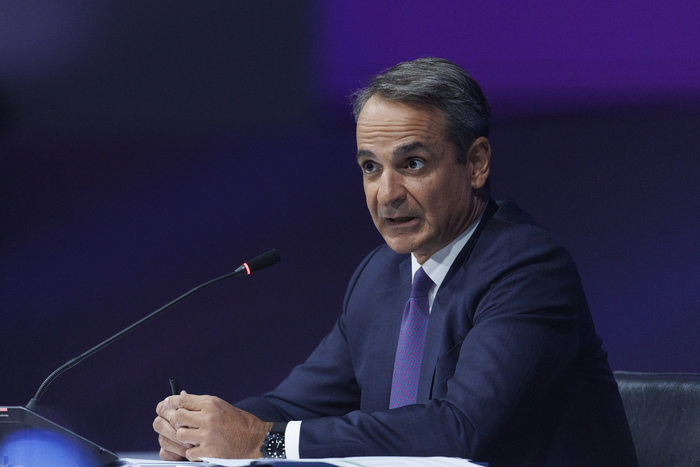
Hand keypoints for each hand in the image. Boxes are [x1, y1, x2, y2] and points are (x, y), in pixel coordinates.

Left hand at [153, 392, 272, 460]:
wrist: (253, 438)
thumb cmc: (235, 421)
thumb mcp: (219, 406)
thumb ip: (199, 404)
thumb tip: (178, 400)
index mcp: (210, 404)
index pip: (182, 400)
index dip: (170, 402)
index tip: (166, 405)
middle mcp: (208, 417)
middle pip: (177, 417)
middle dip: (174, 421)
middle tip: (175, 423)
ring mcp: (208, 435)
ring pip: (180, 435)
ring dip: (183, 437)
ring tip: (191, 437)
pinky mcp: (209, 451)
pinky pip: (189, 452)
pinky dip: (192, 452)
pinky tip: (199, 448)